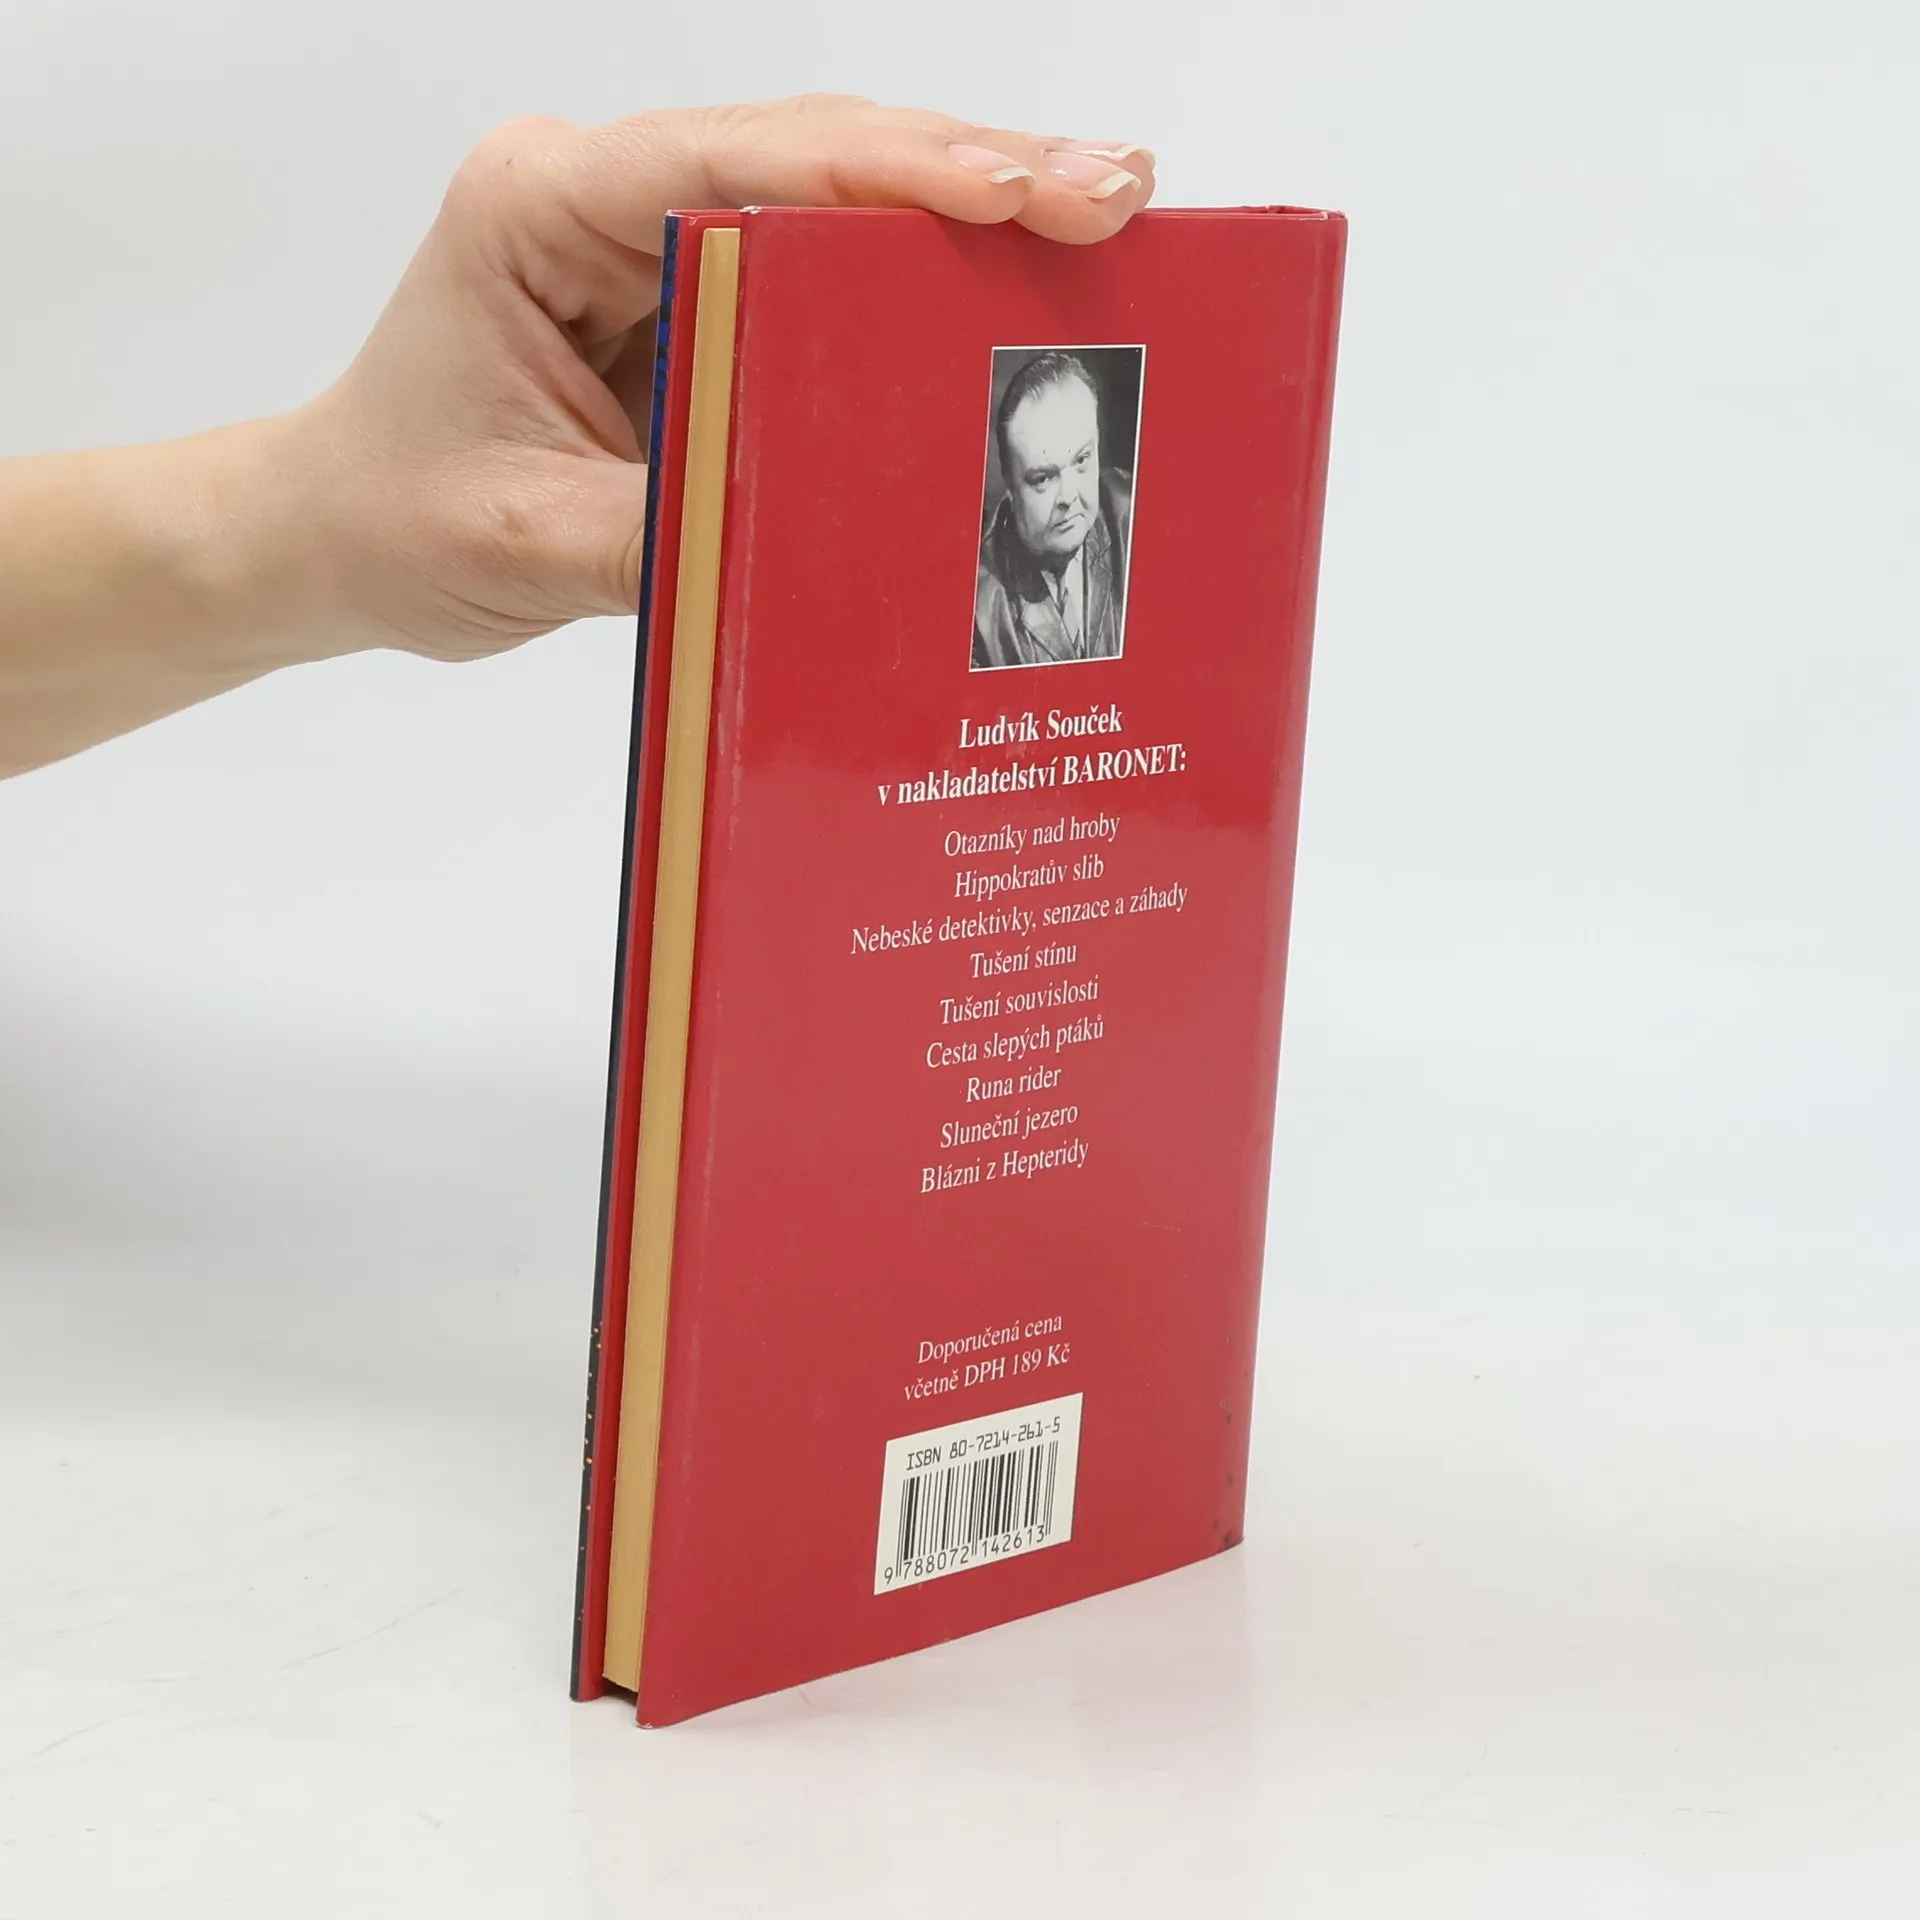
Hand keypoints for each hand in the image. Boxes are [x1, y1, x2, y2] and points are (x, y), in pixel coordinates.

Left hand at [291, 96, 1157, 661]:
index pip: (739, 162)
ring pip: (831, 195)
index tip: (1019, 193)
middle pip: (812, 152)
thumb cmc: (399, 521)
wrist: (342, 538)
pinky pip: (818, 274)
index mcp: (542, 209)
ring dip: (961, 210)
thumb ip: (676, 526)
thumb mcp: (529, 544)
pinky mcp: (690, 295)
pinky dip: (914, 278)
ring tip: (1097, 223)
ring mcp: (652, 238)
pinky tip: (1006, 287)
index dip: (892, 172)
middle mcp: (604, 194)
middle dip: (967, 170)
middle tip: (1112, 194)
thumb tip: (834, 525)